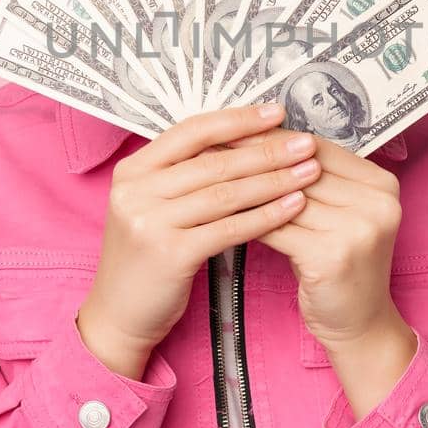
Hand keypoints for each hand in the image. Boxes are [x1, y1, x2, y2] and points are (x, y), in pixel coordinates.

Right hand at [77, 104, 318, 378]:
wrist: (118, 315)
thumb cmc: (146, 258)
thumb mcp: (151, 207)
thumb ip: (183, 176)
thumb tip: (243, 142)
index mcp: (132, 170)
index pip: (191, 131)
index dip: (236, 120)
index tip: (274, 112)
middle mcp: (136, 190)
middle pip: (214, 161)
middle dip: (266, 150)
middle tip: (306, 143)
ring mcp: (149, 221)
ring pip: (225, 193)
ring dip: (274, 181)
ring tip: (309, 172)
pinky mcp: (170, 253)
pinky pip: (229, 228)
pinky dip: (266, 216)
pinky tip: (292, 207)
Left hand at [227, 127, 405, 350]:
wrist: (361, 326)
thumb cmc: (341, 267)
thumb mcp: (339, 216)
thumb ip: (314, 181)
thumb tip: (259, 138)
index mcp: (382, 184)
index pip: (320, 147)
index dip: (275, 137)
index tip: (235, 127)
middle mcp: (378, 203)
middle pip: (302, 170)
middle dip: (254, 158)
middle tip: (210, 146)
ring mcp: (359, 230)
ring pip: (286, 198)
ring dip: (244, 187)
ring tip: (208, 176)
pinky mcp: (333, 257)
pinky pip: (277, 228)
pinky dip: (247, 219)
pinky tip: (219, 212)